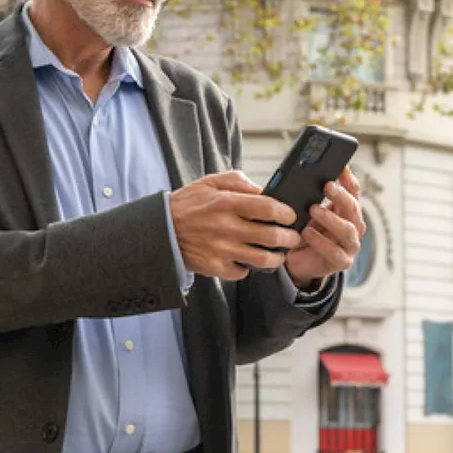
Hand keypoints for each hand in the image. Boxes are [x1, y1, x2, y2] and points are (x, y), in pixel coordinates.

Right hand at [170, 170, 301, 279]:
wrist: (160, 230)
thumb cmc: (187, 205)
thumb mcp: (209, 182)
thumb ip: (237, 181)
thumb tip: (261, 189)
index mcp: (225, 203)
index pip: (267, 208)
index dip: (285, 213)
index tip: (290, 216)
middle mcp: (225, 227)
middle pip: (271, 236)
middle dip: (289, 238)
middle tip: (292, 237)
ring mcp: (220, 250)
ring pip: (262, 259)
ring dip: (276, 257)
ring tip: (278, 253)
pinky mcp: (214, 267)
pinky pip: (242, 272)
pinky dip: (249, 267)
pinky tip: (248, 260)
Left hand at [284, 168, 366, 287]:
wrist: (297, 260)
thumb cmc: (304, 231)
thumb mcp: (306, 210)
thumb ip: (310, 195)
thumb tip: (303, 174)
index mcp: (346, 211)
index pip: (354, 192)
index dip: (350, 181)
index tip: (341, 169)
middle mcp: (352, 226)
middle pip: (354, 208)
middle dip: (341, 196)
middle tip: (326, 186)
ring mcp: (349, 245)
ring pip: (348, 230)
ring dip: (331, 218)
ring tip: (312, 209)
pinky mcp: (341, 262)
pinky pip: (335, 252)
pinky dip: (321, 242)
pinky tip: (307, 233)